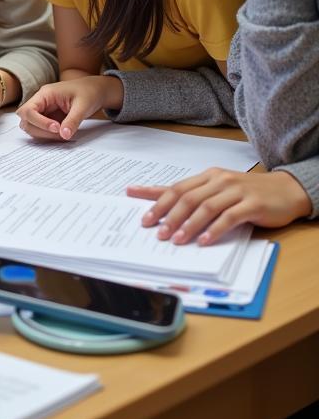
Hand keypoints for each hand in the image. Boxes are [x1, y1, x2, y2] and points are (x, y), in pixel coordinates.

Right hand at [16, 75, 122, 141]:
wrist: (95, 91)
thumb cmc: (89, 93)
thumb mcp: (83, 106)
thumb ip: (72, 120)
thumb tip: (64, 135)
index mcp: (45, 94)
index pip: (29, 110)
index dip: (39, 122)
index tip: (57, 128)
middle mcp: (40, 102)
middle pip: (26, 119)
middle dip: (40, 130)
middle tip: (60, 133)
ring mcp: (43, 110)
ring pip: (30, 126)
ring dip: (43, 134)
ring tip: (63, 134)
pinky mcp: (47, 118)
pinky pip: (40, 129)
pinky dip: (48, 135)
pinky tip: (62, 135)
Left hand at [129, 168, 311, 244]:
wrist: (286, 190)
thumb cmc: (248, 192)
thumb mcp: (220, 190)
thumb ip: (197, 197)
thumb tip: (168, 211)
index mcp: (208, 176)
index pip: (176, 186)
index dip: (154, 194)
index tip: (132, 197)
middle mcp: (219, 180)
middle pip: (187, 197)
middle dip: (168, 215)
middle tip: (156, 231)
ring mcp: (236, 191)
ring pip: (205, 207)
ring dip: (188, 225)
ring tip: (175, 239)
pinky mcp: (252, 205)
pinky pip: (229, 218)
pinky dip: (213, 230)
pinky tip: (203, 242)